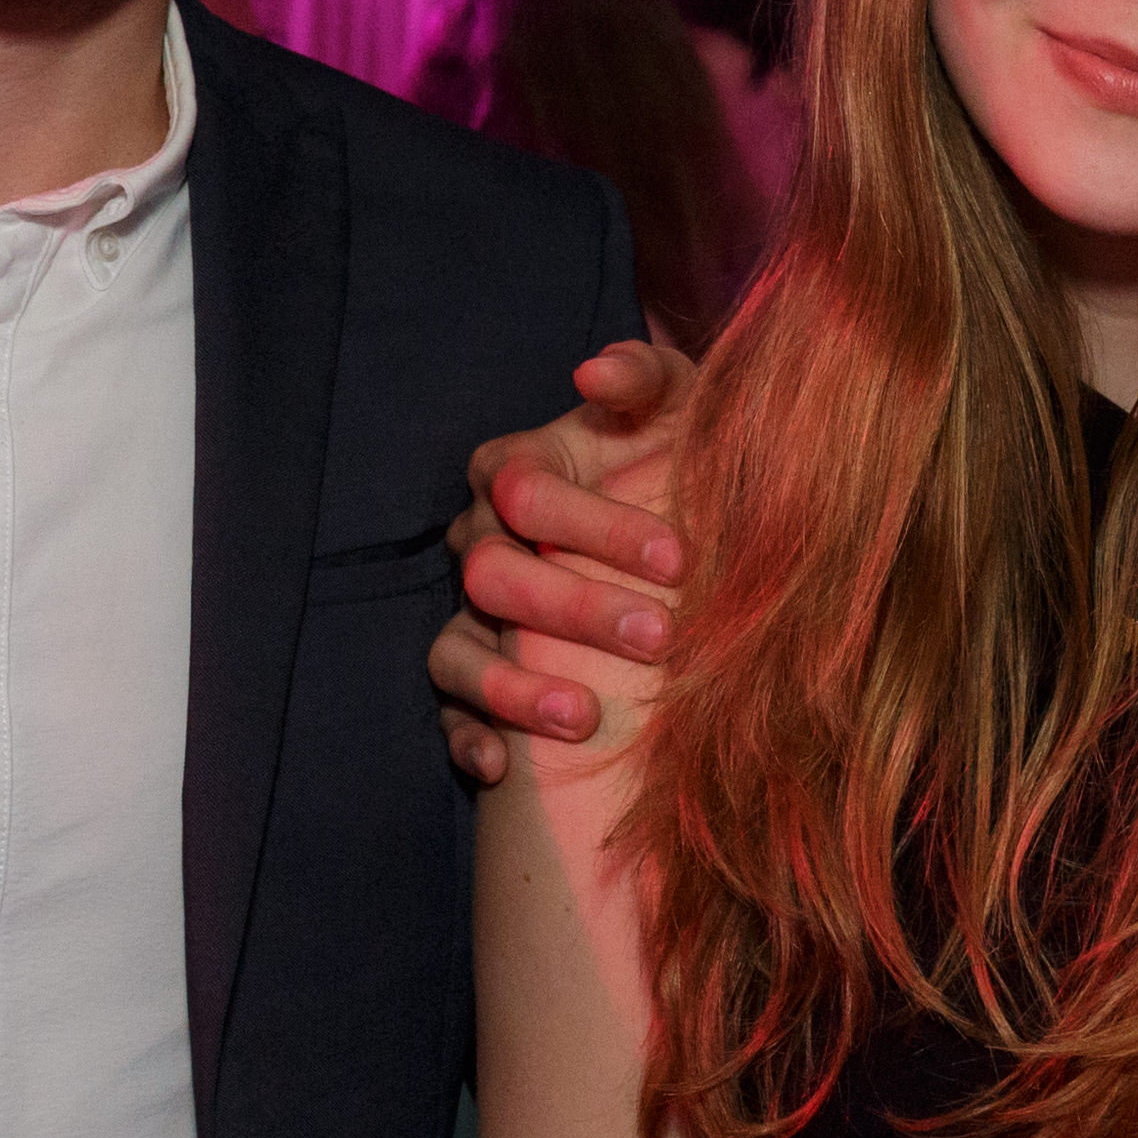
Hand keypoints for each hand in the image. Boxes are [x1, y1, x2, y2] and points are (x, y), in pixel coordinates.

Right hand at [432, 340, 699, 782]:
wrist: (689, 541)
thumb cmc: (678, 465)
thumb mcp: (677, 409)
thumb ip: (642, 377)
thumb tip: (591, 370)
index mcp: (521, 468)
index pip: (527, 488)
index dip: (598, 523)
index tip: (680, 559)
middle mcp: (483, 537)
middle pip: (495, 571)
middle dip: (576, 606)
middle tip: (660, 636)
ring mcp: (472, 611)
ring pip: (459, 647)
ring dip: (513, 685)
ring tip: (581, 715)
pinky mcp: (471, 674)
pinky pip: (447, 707)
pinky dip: (470, 734)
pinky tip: (502, 766)